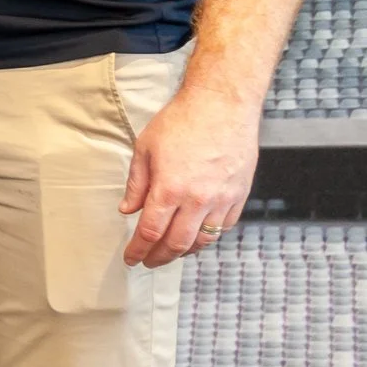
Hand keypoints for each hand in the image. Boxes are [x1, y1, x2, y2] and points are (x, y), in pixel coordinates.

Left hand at [120, 83, 257, 268]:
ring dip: (184, 251)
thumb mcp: (145, 148)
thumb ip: (137, 184)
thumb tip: (128, 210)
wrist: (222, 105)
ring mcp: (222, 199)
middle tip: (147, 261)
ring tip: (170, 252)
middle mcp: (197, 199)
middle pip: (176, 243)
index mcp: (169, 188)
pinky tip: (196, 236)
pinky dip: (208, 237)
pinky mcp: (239, 195)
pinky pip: (223, 227)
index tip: (131, 258)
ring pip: (203, 240)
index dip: (138, 249)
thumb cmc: (181, 121)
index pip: (150, 232)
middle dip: (158, 257)